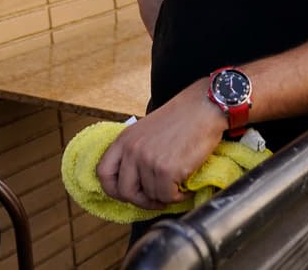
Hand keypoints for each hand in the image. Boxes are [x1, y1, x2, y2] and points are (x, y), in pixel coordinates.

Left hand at [95, 82, 225, 209]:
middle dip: (142, 200)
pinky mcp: (166, 170)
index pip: (103, 173)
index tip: (130, 192)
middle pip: (124, 192)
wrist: (203, 107)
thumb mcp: (146, 131)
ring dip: (166, 195)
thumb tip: (135, 182)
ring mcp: (148, 160)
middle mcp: (132, 150)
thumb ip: (135, 152)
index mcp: (124, 140)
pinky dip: (179, 196)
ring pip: (150, 196)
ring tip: (177, 183)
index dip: (114, 189)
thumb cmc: (180, 118)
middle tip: (156, 198)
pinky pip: (168, 197)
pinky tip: (186, 185)